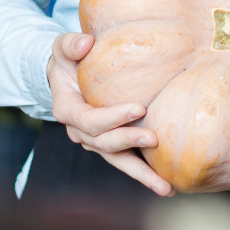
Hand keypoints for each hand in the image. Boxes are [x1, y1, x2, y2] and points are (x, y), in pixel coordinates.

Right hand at [48, 31, 173, 196]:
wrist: (68, 75)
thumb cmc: (68, 58)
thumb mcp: (62, 47)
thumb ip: (71, 44)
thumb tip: (86, 43)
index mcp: (67, 110)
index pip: (89, 120)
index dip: (111, 118)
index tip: (138, 109)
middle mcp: (79, 131)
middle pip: (103, 143)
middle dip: (128, 141)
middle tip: (154, 138)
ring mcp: (95, 141)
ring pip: (117, 160)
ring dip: (140, 174)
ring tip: (165, 186)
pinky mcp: (111, 143)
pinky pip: (127, 160)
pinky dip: (144, 173)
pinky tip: (167, 185)